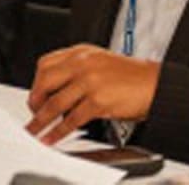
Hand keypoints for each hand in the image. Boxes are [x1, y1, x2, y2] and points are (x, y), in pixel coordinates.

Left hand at [26, 44, 160, 145]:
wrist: (155, 84)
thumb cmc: (132, 77)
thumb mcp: (100, 62)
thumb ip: (77, 71)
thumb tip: (56, 91)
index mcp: (81, 52)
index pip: (46, 64)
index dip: (36, 82)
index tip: (34, 96)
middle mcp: (83, 63)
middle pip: (44, 81)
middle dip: (34, 101)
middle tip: (33, 114)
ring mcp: (90, 81)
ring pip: (54, 102)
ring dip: (40, 120)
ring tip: (34, 131)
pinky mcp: (98, 100)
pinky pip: (71, 119)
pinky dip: (58, 131)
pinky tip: (54, 137)